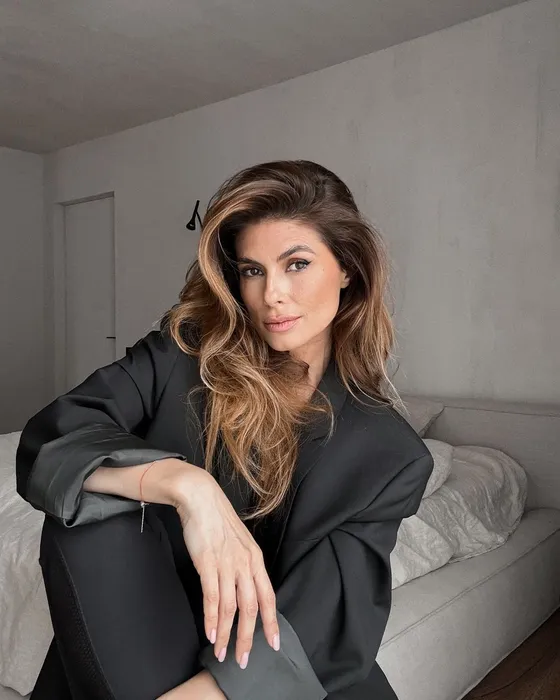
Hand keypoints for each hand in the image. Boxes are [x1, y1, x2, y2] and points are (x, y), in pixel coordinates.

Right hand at [173, 468, 279, 667]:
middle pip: (251, 608)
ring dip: (227, 634)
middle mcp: (245, 563)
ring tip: (222, 652)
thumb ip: (243, 565)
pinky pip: (212, 597)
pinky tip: (211, 633)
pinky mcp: (208, 563)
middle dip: (248, 638)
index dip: (272, 622)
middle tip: (243, 659)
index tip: (274, 643)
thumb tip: (245, 588)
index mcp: (255, 558)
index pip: (268, 596)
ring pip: (231, 608)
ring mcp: (227, 563)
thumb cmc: (218, 521)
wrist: (200, 498)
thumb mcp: (239, 542)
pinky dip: (212, 618)